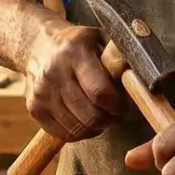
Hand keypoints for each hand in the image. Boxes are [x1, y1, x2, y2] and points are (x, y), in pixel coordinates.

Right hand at [22, 22, 125, 141]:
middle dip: (110, 119)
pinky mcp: (34, 108)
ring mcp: (41, 92)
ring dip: (96, 128)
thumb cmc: (79, 45)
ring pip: (78, 129)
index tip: (124, 105)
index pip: (100, 92)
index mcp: (74, 51)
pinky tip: (86, 121)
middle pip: (90, 115)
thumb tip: (140, 78)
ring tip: (102, 116)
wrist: (38, 45)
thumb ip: (118, 57)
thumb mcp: (99, 39)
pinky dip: (80, 133)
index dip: (118, 105)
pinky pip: (64, 134)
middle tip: (117, 114)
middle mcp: (54, 72)